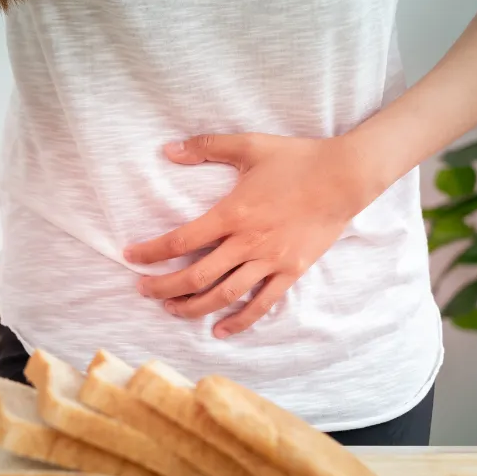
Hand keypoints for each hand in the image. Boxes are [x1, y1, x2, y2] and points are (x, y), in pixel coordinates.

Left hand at [124, 133, 374, 337]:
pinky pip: (262, 303)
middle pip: (196, 275)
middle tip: (143, 291)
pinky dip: (240, 320)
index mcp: (233, 213)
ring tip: (172, 310)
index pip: (181, 240)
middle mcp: (248, 242)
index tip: (131, 256)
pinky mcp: (291, 271)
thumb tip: (168, 149)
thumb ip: (206, 147)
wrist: (345, 176)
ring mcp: (270, 260)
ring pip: (224, 294)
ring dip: (194, 307)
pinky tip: (220, 330)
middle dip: (164, 287)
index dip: (151, 252)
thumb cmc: (297, 158)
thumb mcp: (249, 145)